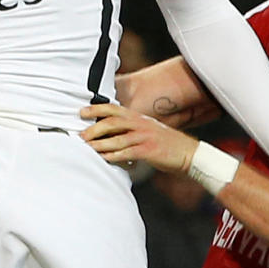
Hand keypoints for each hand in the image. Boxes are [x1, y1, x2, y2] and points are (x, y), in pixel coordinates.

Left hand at [79, 103, 195, 174]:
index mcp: (138, 117)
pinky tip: (103, 159)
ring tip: (86, 149)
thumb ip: (130, 128)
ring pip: (117, 139)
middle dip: (93, 129)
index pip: (113, 108)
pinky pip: (126, 153)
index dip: (96, 109)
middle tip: (80, 136)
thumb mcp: (148, 129)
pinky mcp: (148, 150)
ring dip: (99, 144)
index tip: (81, 112)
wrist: (188, 153)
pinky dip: (113, 156)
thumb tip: (109, 132)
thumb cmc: (165, 143)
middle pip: (112, 122)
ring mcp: (144, 136)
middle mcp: (140, 124)